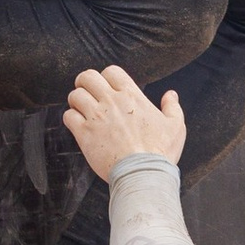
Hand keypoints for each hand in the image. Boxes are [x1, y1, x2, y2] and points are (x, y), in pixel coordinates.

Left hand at [64, 62, 186, 176]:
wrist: (143, 174)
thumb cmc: (160, 152)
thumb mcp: (175, 126)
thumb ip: (172, 107)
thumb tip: (171, 94)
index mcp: (131, 96)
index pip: (111, 71)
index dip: (106, 76)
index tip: (106, 87)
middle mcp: (111, 102)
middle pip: (87, 77)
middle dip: (85, 83)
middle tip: (87, 92)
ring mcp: (96, 116)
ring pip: (75, 95)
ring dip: (76, 101)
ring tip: (81, 109)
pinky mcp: (84, 133)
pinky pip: (68, 116)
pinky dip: (71, 118)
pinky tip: (78, 125)